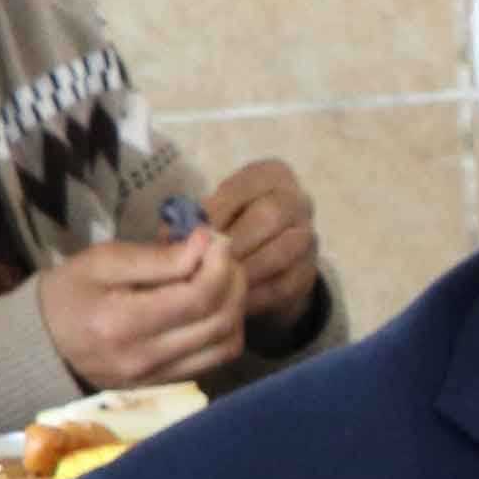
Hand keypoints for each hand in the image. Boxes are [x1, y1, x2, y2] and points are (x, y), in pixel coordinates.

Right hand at [38, 230, 243, 392]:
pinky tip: (213, 307)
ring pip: (226, 345)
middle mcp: (144, 358)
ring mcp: (156, 377)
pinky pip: (214, 359)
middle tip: (223, 257)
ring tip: (222, 280)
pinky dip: (225, 330)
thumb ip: (157, 257)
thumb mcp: (102, 262)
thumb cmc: (68, 293)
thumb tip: (206, 245)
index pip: (198, 297)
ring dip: (236, 308)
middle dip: (233, 282)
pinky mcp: (163, 384)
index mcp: (122, 323)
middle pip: (220, 321)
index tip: (217, 240)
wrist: (40, 342)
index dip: (220, 265)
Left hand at [203, 159, 318, 328]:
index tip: (189, 234)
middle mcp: (296, 202)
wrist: (259, 259)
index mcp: (270, 177)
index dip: (215, 211)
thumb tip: (172, 237)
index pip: (244, 188)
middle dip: (230, 241)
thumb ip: (192, 221)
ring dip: (242, 269)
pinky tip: (226, 301)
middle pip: (270, 216)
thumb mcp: (208, 213)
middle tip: (200, 261)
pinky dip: (252, 295)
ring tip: (210, 284)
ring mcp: (307, 238)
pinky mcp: (307, 274)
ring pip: (281, 251)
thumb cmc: (225, 226)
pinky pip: (283, 284)